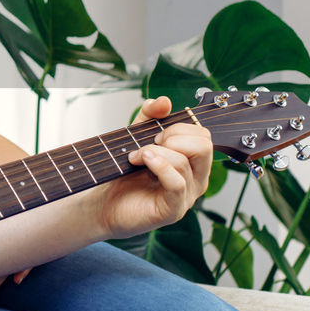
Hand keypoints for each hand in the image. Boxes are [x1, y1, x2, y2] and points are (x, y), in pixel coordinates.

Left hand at [96, 96, 212, 238]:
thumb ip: (150, 116)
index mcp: (194, 162)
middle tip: (150, 143)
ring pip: (185, 162)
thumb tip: (164, 101)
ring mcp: (187, 196)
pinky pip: (177, 182)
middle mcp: (196, 179)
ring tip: (135, 156)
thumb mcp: (137, 136)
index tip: (155, 133)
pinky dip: (159, 165)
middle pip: (204, 145)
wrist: (105, 203)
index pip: (203, 135)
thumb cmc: (125, 174)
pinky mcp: (174, 210)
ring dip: (155, 151)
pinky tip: (142, 160)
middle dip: (173, 136)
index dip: (179, 127)